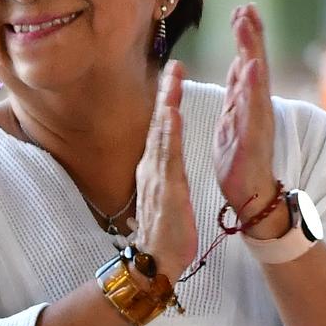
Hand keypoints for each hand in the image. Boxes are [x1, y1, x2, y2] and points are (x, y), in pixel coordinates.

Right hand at [131, 61, 197, 280]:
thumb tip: (154, 172)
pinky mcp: (166, 187)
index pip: (161, 130)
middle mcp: (152, 167)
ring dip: (166, 104)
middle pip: (159, 124)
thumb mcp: (162, 200)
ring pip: (162, 134)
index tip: (173, 79)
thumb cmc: (163, 234)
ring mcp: (157, 176)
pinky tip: (170, 114)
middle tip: (173, 65)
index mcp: (154, 169)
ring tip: (172, 79)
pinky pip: (167, 155)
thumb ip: (159, 182)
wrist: (156, 261)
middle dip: (166, 93)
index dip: (166, 103)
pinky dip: (168, 132)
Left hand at [214, 3, 285, 234]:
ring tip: (249, 27)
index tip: (241, 8)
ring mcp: (257, 120)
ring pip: (255, 81)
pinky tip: (252, 67)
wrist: (249, 192)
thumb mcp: (233, 116)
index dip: (245, 36)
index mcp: (246, 101)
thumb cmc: (240, 156)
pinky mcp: (253, 136)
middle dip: (251, 36)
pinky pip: (253, 108)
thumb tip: (243, 63)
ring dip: (252, 52)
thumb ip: (239, 90)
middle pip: (254, 64)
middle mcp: (256, 106)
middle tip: (247, 7)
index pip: (247, 62)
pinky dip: (253, 86)